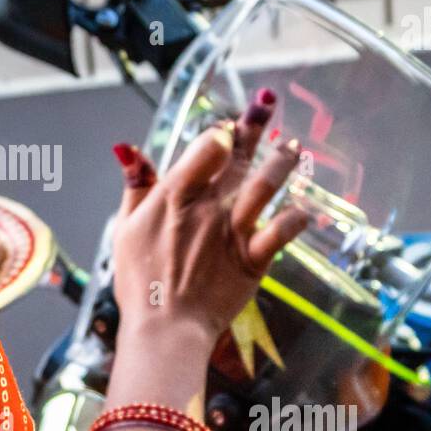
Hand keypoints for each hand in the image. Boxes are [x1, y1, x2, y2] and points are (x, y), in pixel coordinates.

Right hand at [110, 89, 307, 353]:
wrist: (165, 327)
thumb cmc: (140, 282)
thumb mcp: (125, 228)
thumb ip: (135, 186)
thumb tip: (129, 148)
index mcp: (175, 196)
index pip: (207, 147)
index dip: (220, 133)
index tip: (226, 127)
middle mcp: (208, 207)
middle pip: (238, 156)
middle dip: (255, 126)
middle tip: (268, 103)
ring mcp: (233, 232)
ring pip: (265, 184)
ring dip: (282, 161)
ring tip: (293, 147)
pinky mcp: (253, 259)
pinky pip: (282, 231)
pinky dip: (297, 217)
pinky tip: (306, 207)